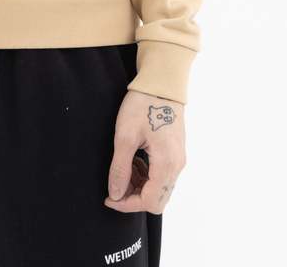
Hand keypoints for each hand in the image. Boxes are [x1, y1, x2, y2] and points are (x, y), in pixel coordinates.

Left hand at [103, 89, 185, 214]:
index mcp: (166, 164)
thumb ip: (120, 168)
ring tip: (123, 166)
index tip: (109, 197)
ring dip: (140, 185)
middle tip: (116, 182)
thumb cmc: (143, 105)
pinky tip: (134, 159)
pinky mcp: (175, 151)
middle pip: (157, 199)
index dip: (127, 204)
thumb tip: (116, 194)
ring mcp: (178, 158)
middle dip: (134, 196)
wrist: (161, 82)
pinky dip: (146, 174)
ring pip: (159, 188)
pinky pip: (162, 174)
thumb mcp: (125, 136)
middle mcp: (177, 165)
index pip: (149, 202)